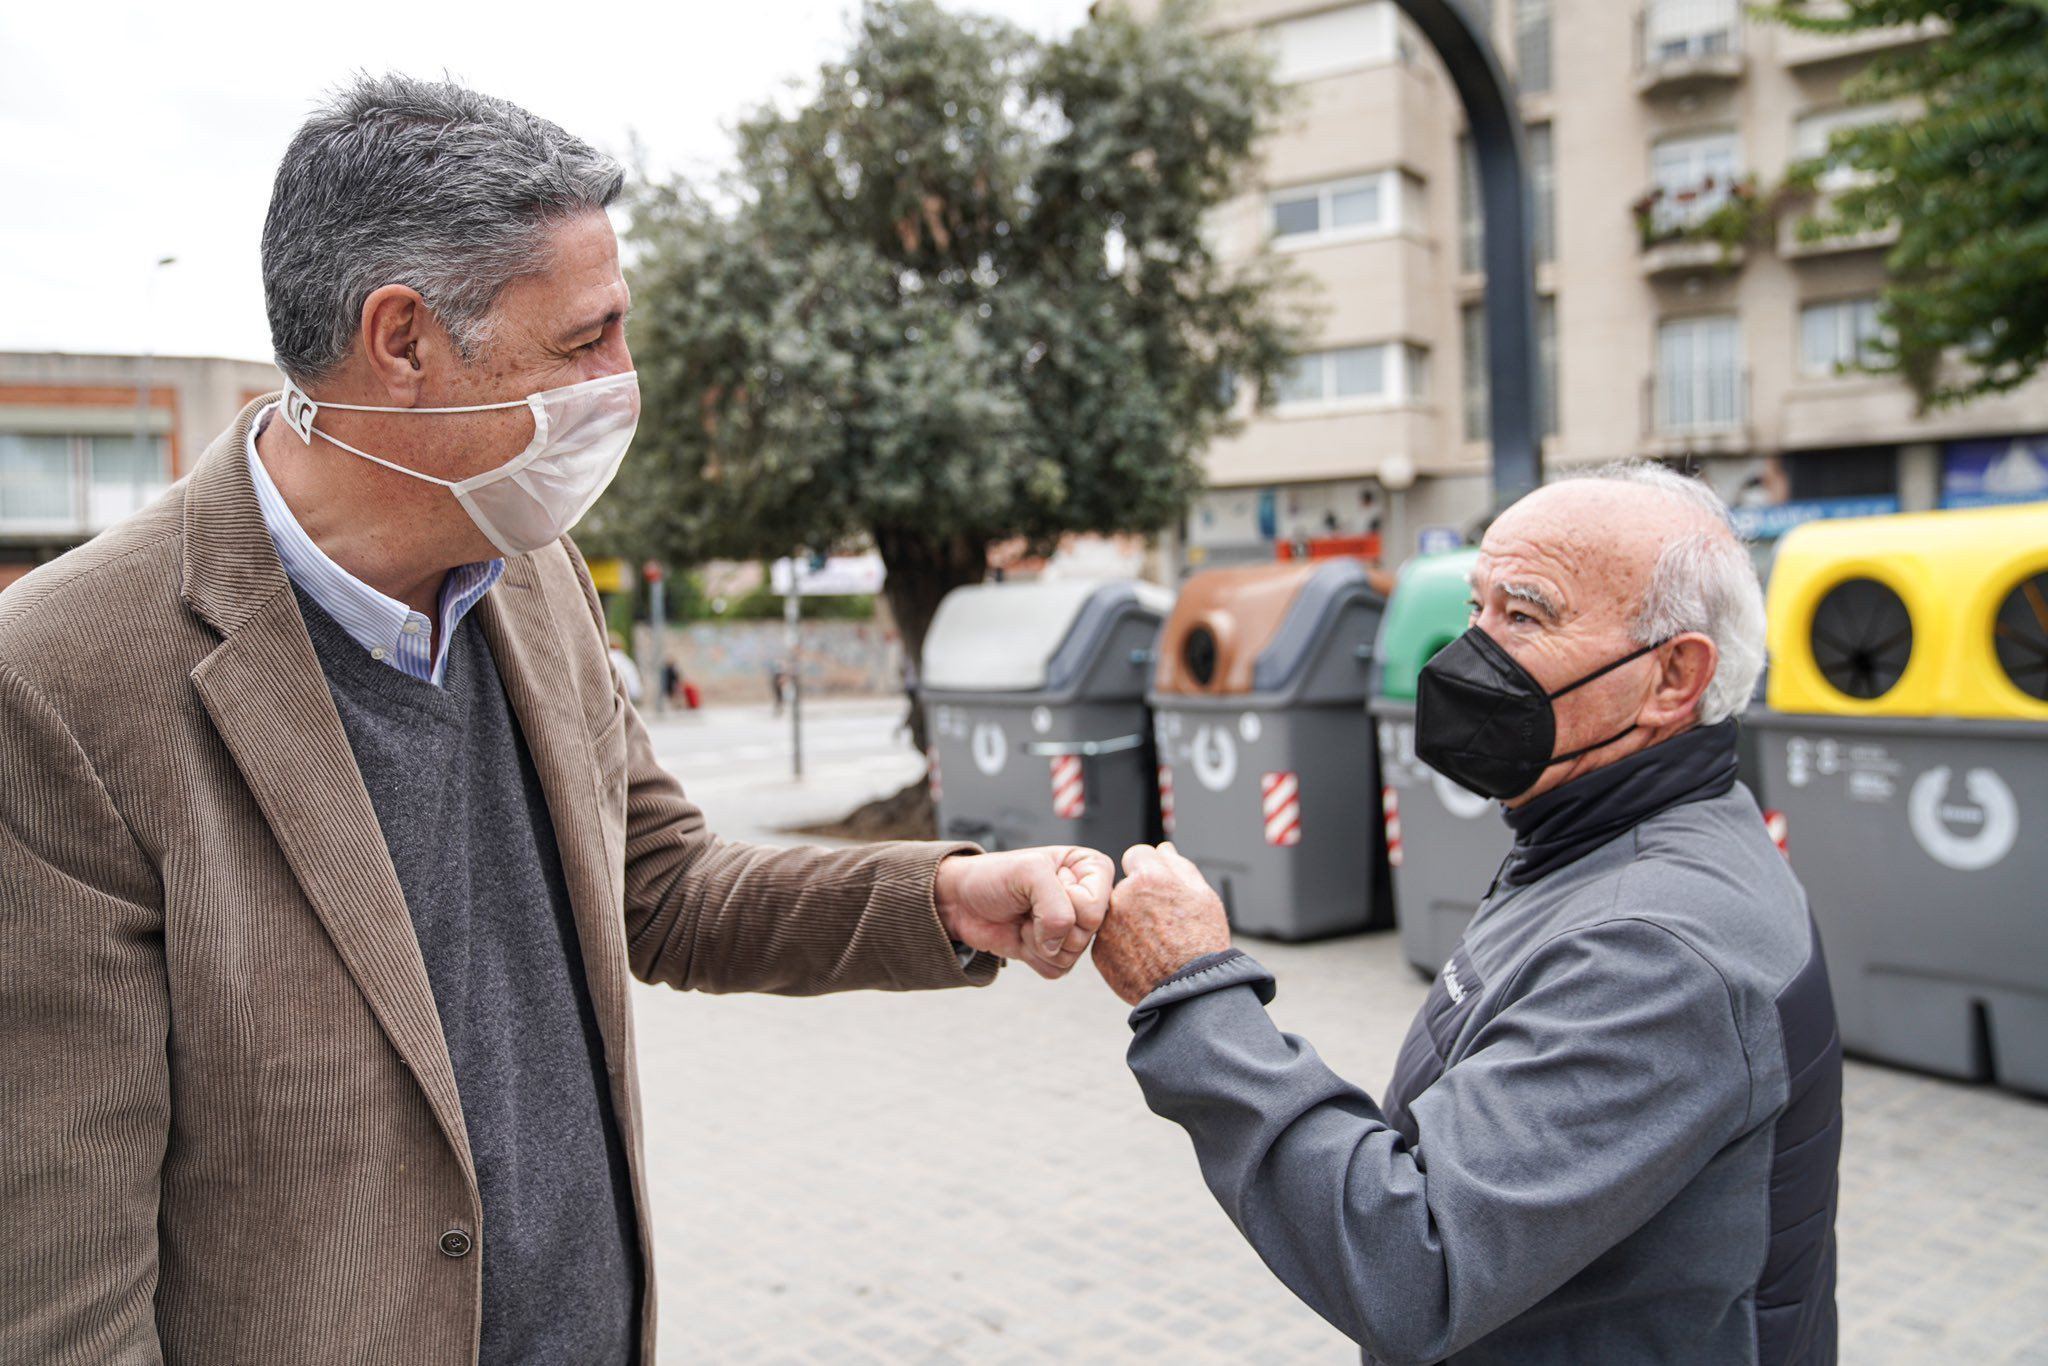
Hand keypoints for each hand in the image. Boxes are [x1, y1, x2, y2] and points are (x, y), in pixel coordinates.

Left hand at [934, 846, 1113, 978]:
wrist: (960, 901)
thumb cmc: (993, 876)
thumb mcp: (1029, 872)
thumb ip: (1057, 906)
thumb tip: (1058, 945)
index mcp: (1091, 868)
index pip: (1096, 906)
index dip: (1066, 902)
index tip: (1041, 885)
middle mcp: (1087, 898)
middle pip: (1088, 933)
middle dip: (1050, 924)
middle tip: (1028, 905)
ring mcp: (1072, 928)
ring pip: (1073, 954)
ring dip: (1039, 941)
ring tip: (1023, 918)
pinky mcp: (1055, 952)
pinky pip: (1058, 970)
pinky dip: (1034, 957)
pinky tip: (1021, 935)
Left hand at [1091, 842, 1230, 1005]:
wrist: (1191, 992)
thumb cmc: (1203, 944)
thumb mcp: (1204, 896)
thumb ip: (1179, 866)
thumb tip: (1164, 849)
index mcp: (1149, 877)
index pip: (1136, 854)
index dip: (1149, 870)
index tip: (1157, 887)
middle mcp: (1122, 897)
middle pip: (1124, 885)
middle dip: (1137, 896)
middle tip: (1160, 921)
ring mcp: (1107, 926)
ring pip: (1113, 913)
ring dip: (1127, 920)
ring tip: (1153, 942)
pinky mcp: (1099, 951)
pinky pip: (1107, 939)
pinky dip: (1120, 945)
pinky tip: (1143, 957)